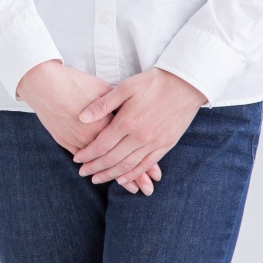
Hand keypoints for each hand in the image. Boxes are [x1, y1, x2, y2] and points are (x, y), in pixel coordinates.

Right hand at [16, 60, 161, 193]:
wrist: (45, 85)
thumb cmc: (75, 83)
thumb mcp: (103, 89)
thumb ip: (118, 105)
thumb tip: (133, 112)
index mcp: (109, 122)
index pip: (130, 146)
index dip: (145, 162)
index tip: (155, 174)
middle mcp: (94, 136)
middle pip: (119, 160)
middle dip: (135, 177)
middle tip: (147, 190)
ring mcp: (78, 140)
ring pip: (101, 163)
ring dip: (117, 177)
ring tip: (131, 190)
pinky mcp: (66, 141)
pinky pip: (84, 160)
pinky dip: (95, 168)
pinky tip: (103, 174)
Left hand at [73, 67, 207, 193]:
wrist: (186, 84)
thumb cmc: (153, 82)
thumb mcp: (126, 87)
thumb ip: (103, 104)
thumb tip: (82, 117)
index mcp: (127, 122)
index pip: (101, 145)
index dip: (87, 154)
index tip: (77, 159)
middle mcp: (139, 136)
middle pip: (112, 159)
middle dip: (95, 168)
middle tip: (83, 173)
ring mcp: (153, 143)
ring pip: (127, 166)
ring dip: (111, 175)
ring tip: (98, 179)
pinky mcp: (165, 145)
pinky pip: (146, 165)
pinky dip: (133, 174)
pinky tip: (123, 179)